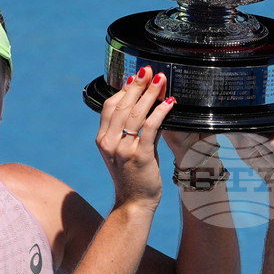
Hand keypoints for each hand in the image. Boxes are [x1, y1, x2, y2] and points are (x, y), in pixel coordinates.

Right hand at [95, 67, 174, 213]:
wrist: (133, 203)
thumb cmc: (133, 176)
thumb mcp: (125, 150)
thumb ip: (131, 129)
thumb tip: (146, 106)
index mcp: (102, 139)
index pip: (110, 106)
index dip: (123, 89)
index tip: (135, 76)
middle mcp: (109, 142)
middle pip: (123, 105)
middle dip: (137, 85)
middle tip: (148, 69)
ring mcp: (123, 149)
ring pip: (136, 114)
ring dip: (150, 94)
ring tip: (161, 80)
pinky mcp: (140, 156)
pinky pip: (151, 128)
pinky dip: (160, 112)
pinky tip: (170, 103)